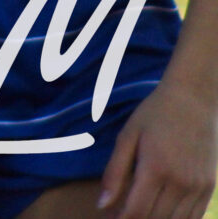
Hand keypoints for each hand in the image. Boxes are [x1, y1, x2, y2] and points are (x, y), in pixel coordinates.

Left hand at [100, 74, 217, 218]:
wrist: (194, 101)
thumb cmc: (154, 115)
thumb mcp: (127, 137)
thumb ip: (114, 173)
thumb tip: (102, 205)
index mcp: (156, 168)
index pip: (137, 211)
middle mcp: (180, 181)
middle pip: (156, 218)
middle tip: (121, 217)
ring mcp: (198, 186)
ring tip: (141, 216)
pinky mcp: (209, 186)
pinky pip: (195, 216)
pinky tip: (164, 216)